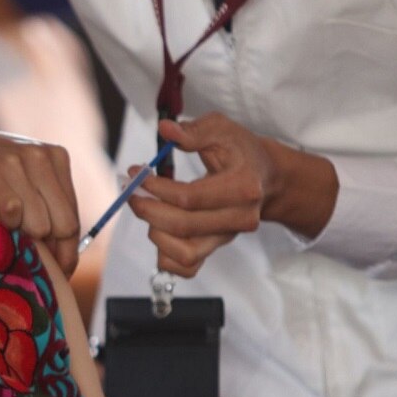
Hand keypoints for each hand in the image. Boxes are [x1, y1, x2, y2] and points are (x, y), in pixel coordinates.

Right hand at [0, 108, 80, 274]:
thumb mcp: (19, 174)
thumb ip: (42, 202)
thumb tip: (62, 256)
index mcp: (56, 157)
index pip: (73, 218)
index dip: (68, 252)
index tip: (59, 274)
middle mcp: (41, 157)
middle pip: (62, 226)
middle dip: (47, 251)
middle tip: (27, 263)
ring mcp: (17, 162)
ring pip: (39, 225)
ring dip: (19, 236)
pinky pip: (12, 213)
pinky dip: (1, 224)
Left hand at [128, 114, 336, 276]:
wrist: (264, 177)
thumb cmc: (240, 151)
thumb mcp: (221, 129)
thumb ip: (193, 131)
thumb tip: (166, 130)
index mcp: (243, 187)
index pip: (190, 197)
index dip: (156, 187)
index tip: (136, 173)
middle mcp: (239, 219)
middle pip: (183, 226)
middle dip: (148, 209)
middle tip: (132, 191)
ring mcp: (227, 237)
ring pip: (184, 253)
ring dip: (156, 232)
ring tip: (150, 208)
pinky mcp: (216, 248)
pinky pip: (187, 268)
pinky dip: (166, 255)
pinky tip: (159, 230)